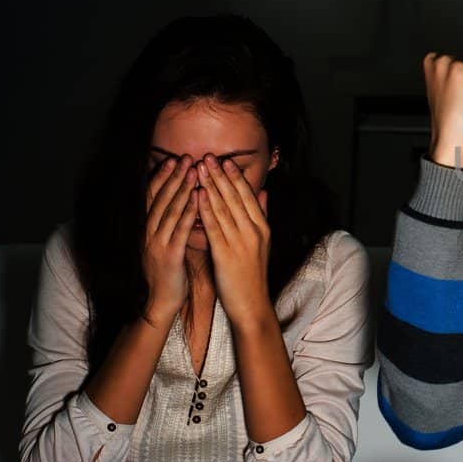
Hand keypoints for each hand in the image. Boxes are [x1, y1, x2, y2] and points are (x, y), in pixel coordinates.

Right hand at [141, 156, 197, 325]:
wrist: (161, 302)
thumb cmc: (169, 272)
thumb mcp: (168, 244)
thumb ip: (172, 225)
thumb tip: (184, 204)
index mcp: (149, 229)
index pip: (154, 197)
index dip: (163, 178)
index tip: (174, 160)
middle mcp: (148, 233)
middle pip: (160, 198)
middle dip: (173, 177)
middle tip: (185, 157)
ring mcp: (156, 243)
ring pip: (169, 210)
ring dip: (181, 189)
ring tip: (194, 170)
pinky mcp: (168, 255)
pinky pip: (179, 229)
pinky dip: (189, 211)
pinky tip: (200, 198)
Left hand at [194, 156, 272, 330]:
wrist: (252, 304)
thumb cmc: (253, 274)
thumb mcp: (262, 242)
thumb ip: (261, 216)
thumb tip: (264, 192)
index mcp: (262, 227)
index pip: (248, 196)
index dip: (235, 177)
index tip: (225, 160)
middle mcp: (254, 231)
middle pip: (236, 197)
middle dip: (221, 175)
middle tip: (208, 156)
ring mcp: (241, 241)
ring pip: (224, 207)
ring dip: (211, 186)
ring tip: (200, 169)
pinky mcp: (226, 253)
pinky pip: (214, 226)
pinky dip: (205, 208)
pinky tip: (197, 195)